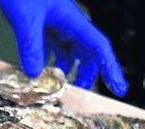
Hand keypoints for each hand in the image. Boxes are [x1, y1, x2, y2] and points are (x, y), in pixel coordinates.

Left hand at [0, 0, 127, 95]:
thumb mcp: (25, 19)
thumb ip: (30, 46)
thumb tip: (35, 74)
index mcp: (73, 21)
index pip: (99, 48)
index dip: (111, 69)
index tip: (119, 89)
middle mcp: (68, 24)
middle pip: (87, 53)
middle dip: (87, 74)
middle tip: (79, 93)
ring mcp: (55, 24)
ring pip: (70, 52)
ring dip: (66, 69)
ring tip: (57, 85)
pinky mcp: (42, 24)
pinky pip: (52, 47)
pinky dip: (49, 61)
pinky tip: (39, 71)